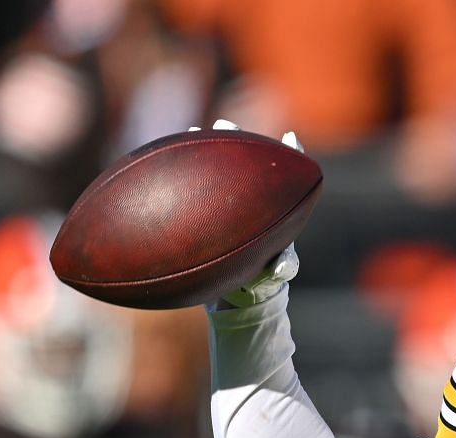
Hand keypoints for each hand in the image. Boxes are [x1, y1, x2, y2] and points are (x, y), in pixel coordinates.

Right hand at [190, 118, 302, 307]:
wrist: (237, 296)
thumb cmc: (259, 285)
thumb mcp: (271, 279)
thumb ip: (280, 270)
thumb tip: (284, 266)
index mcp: (274, 212)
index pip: (285, 177)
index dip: (290, 154)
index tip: (291, 138)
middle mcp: (252, 203)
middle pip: (246, 164)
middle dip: (237, 140)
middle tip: (226, 122)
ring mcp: (226, 207)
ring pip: (217, 172)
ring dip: (207, 150)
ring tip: (194, 130)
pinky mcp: (206, 214)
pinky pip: (193, 192)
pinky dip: (182, 179)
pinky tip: (164, 166)